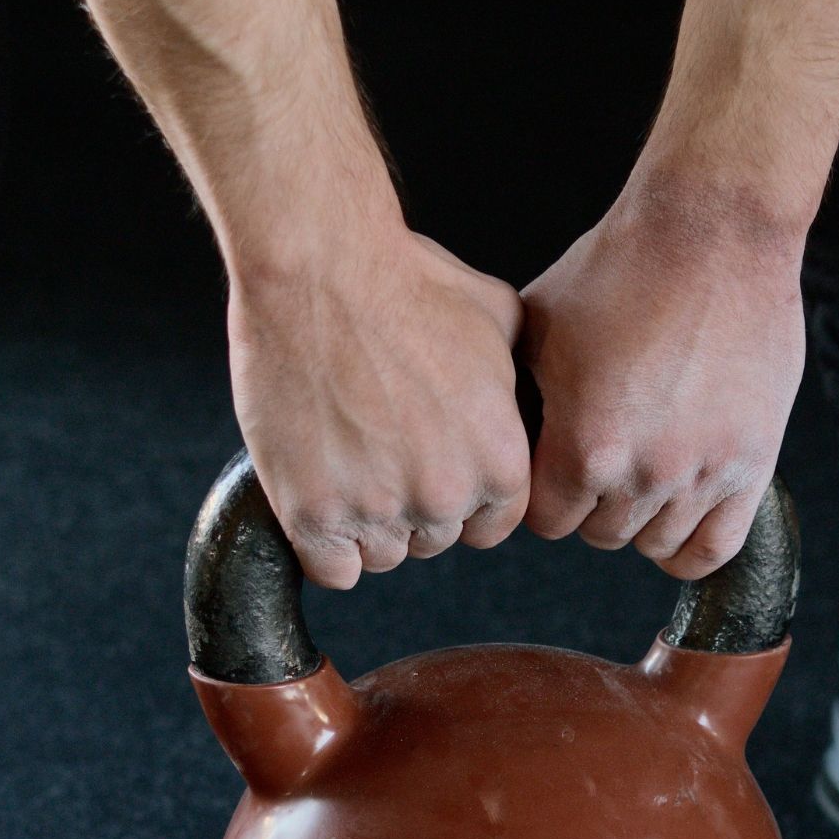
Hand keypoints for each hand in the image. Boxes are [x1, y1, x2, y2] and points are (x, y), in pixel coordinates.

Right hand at [230, 229, 530, 588]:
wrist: (318, 268)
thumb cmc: (405, 281)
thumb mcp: (498, 319)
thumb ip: (517, 380)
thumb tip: (526, 399)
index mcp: (499, 462)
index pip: (490, 525)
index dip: (462, 498)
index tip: (433, 468)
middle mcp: (444, 497)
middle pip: (434, 540)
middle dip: (413, 505)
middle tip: (382, 450)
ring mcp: (376, 510)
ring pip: (383, 556)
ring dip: (367, 524)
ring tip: (347, 462)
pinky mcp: (312, 514)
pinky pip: (332, 570)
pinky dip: (326, 545)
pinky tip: (322, 499)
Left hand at [520, 179, 804, 579]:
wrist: (713, 228)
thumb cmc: (620, 267)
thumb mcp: (537, 328)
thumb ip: (520, 399)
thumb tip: (494, 436)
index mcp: (582, 447)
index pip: (547, 521)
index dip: (544, 495)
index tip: (553, 468)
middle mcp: (643, 472)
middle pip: (601, 534)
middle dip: (591, 503)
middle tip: (601, 458)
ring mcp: (702, 472)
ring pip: (654, 543)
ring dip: (640, 517)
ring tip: (640, 471)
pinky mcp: (752, 462)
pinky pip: (716, 547)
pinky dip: (690, 548)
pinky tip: (677, 522)